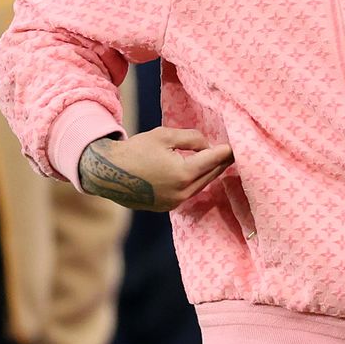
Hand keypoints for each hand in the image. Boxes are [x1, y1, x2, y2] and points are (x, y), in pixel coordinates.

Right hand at [78, 128, 233, 210]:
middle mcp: (182, 192)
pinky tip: (197, 172)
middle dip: (220, 163)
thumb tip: (208, 146)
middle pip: (210, 175)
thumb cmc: (136, 150)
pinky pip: (188, 192)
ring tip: (216, 160)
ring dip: (209, 173)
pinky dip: (195, 181)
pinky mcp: (167, 207)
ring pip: (200, 186)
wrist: (109, 173)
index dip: (225, 152)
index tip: (235, 146)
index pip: (212, 161)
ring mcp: (174, 202)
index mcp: (183, 174)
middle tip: (230, 152)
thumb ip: (191, 138)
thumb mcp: (165, 136)